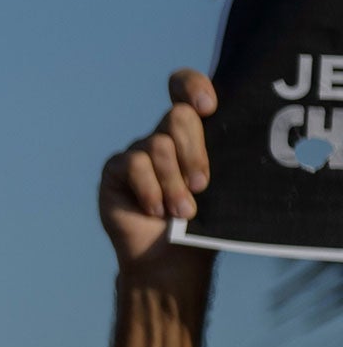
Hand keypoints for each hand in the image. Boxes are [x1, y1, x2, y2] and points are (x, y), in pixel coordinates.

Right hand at [101, 70, 217, 271]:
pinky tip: (155, 210)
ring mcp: (138, 152)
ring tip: (182, 212)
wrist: (170, 259)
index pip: (185, 88)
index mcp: (193, 134)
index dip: (193, 87)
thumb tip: (230, 133)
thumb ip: (219, 157)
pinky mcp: (115, 169)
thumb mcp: (220, 188)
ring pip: (159, 145)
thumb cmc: (203, 225)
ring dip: (174, 183)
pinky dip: (150, 190)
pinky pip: (135, 165)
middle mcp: (164, 137)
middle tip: (201, 186)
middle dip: (194, 152)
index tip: (209, 108)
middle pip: (178, 116)